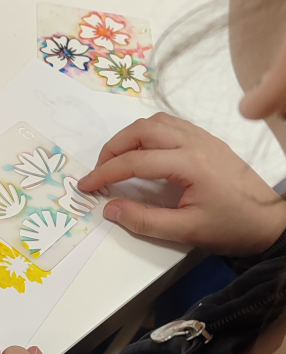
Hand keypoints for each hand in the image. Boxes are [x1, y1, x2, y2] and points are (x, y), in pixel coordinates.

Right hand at [78, 112, 285, 255]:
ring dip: (131, 137)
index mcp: (190, 164)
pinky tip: (145, 153)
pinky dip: (150, 133)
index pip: (135, 161)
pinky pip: (172, 124)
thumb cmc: (232, 228)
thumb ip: (145, 220)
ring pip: (156, 122)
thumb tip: (110, 209)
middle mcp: (195, 142)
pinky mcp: (209, 140)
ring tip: (118, 160)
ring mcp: (203, 138)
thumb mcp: (187, 231)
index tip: (86, 186)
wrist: (270, 221)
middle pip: (142, 130)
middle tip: (100, 171)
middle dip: (114, 148)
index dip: (105, 173)